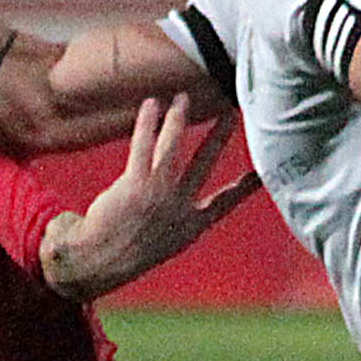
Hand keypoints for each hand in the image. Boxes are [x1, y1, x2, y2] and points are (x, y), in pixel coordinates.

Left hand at [39, 95, 258, 302]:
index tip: (263, 173)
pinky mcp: (134, 184)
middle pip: (204, 163)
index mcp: (190, 226)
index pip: (225, 202)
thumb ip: (178, 220)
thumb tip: (185, 202)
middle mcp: (178, 207)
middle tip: (230, 112)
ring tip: (182, 98)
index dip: (246, 187)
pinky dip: (148, 122)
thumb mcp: (163, 243)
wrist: (98, 262)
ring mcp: (157, 194)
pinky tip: (152, 105)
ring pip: (172, 148)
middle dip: (219, 136)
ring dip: (179, 119)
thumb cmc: (127, 252)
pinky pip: (143, 145)